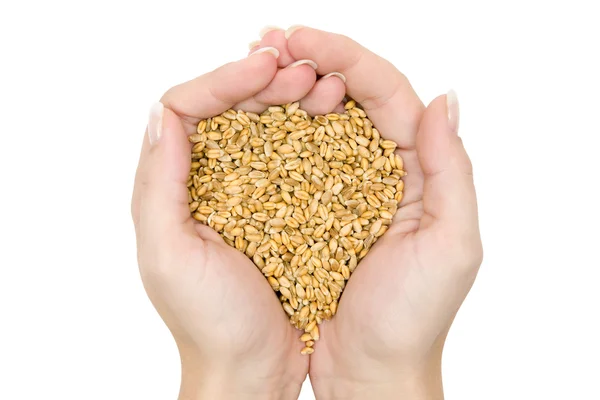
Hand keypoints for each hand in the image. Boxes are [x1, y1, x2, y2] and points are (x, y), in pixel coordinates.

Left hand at [131, 49, 338, 398]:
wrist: (252, 368)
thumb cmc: (208, 322)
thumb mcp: (169, 256)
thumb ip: (157, 183)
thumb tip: (162, 113)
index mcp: (173, 185)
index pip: (188, 107)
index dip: (226, 80)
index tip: (265, 66)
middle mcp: (208, 181)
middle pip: (231, 109)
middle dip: (266, 82)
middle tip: (305, 71)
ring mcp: (249, 192)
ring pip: (267, 127)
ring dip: (294, 100)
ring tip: (327, 86)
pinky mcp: (285, 208)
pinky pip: (298, 159)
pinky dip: (315, 135)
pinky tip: (337, 122)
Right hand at [261, 27, 482, 398]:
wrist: (371, 371)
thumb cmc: (412, 319)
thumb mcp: (451, 245)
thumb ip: (451, 169)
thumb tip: (444, 96)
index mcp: (419, 170)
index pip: (387, 92)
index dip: (346, 58)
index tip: (301, 39)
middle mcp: (382, 170)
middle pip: (350, 96)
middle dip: (312, 60)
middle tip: (269, 40)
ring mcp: (343, 187)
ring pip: (317, 122)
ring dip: (288, 88)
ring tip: (253, 64)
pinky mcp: (311, 210)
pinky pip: (292, 160)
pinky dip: (272, 133)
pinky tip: (248, 115)